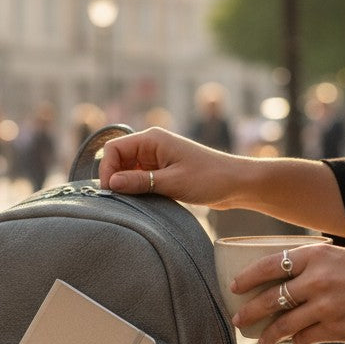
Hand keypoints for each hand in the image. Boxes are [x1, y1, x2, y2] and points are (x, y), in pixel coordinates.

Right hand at [99, 127, 239, 207]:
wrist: (237, 184)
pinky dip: (137, 190)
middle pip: (118, 159)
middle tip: (119, 202)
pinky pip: (140, 179)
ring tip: (134, 203)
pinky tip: (143, 203)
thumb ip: (139, 182)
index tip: (111, 192)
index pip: (114, 149)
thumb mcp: (172, 182)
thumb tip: (110, 183)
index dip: (107, 170)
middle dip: (115, 179)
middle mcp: (152, 146)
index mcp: (152, 139)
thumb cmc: (209, 178)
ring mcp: (157, 159)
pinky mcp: (163, 172)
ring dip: (126, 186)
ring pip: (127, 171)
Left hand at [231, 242, 344, 343]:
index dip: (246, 278)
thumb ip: (314, 269)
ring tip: (264, 340)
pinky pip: (305, 338)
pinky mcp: (338, 330)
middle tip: (237, 320)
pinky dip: (298, 341)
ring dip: (269, 335)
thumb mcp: (343, 259)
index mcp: (318, 256)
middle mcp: (318, 279)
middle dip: (249, 312)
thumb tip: (284, 286)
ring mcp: (327, 307)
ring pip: (284, 325)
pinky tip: (296, 341)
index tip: (233, 287)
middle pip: (270, 298)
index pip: (269, 265)